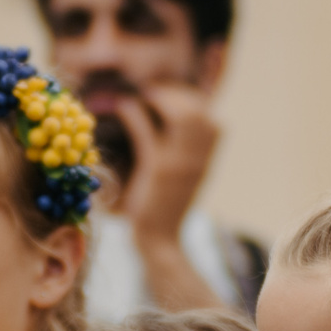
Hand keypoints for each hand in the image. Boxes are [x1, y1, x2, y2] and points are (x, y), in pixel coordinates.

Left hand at [114, 79, 218, 248]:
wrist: (160, 239)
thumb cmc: (163, 203)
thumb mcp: (183, 172)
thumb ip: (184, 146)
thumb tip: (169, 113)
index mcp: (208, 157)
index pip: (206, 113)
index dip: (185, 96)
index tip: (164, 92)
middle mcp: (200, 158)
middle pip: (195, 109)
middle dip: (171, 93)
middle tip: (149, 91)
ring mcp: (182, 164)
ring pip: (180, 115)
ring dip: (157, 99)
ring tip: (139, 97)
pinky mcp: (159, 171)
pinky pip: (148, 132)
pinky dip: (134, 114)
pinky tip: (122, 107)